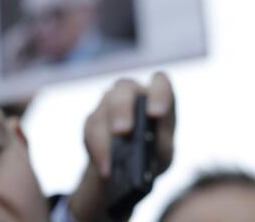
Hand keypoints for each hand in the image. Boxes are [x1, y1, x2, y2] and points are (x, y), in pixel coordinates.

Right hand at [68, 72, 175, 221]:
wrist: (127, 172)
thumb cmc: (153, 154)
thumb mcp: (163, 153)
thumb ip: (159, 144)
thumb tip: (147, 143)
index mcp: (158, 96)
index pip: (160, 82)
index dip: (158, 93)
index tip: (156, 114)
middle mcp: (134, 93)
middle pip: (125, 89)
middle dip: (122, 109)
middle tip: (123, 131)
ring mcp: (111, 102)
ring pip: (105, 106)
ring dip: (106, 132)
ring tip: (111, 161)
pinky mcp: (94, 119)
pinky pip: (91, 128)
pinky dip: (98, 149)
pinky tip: (105, 168)